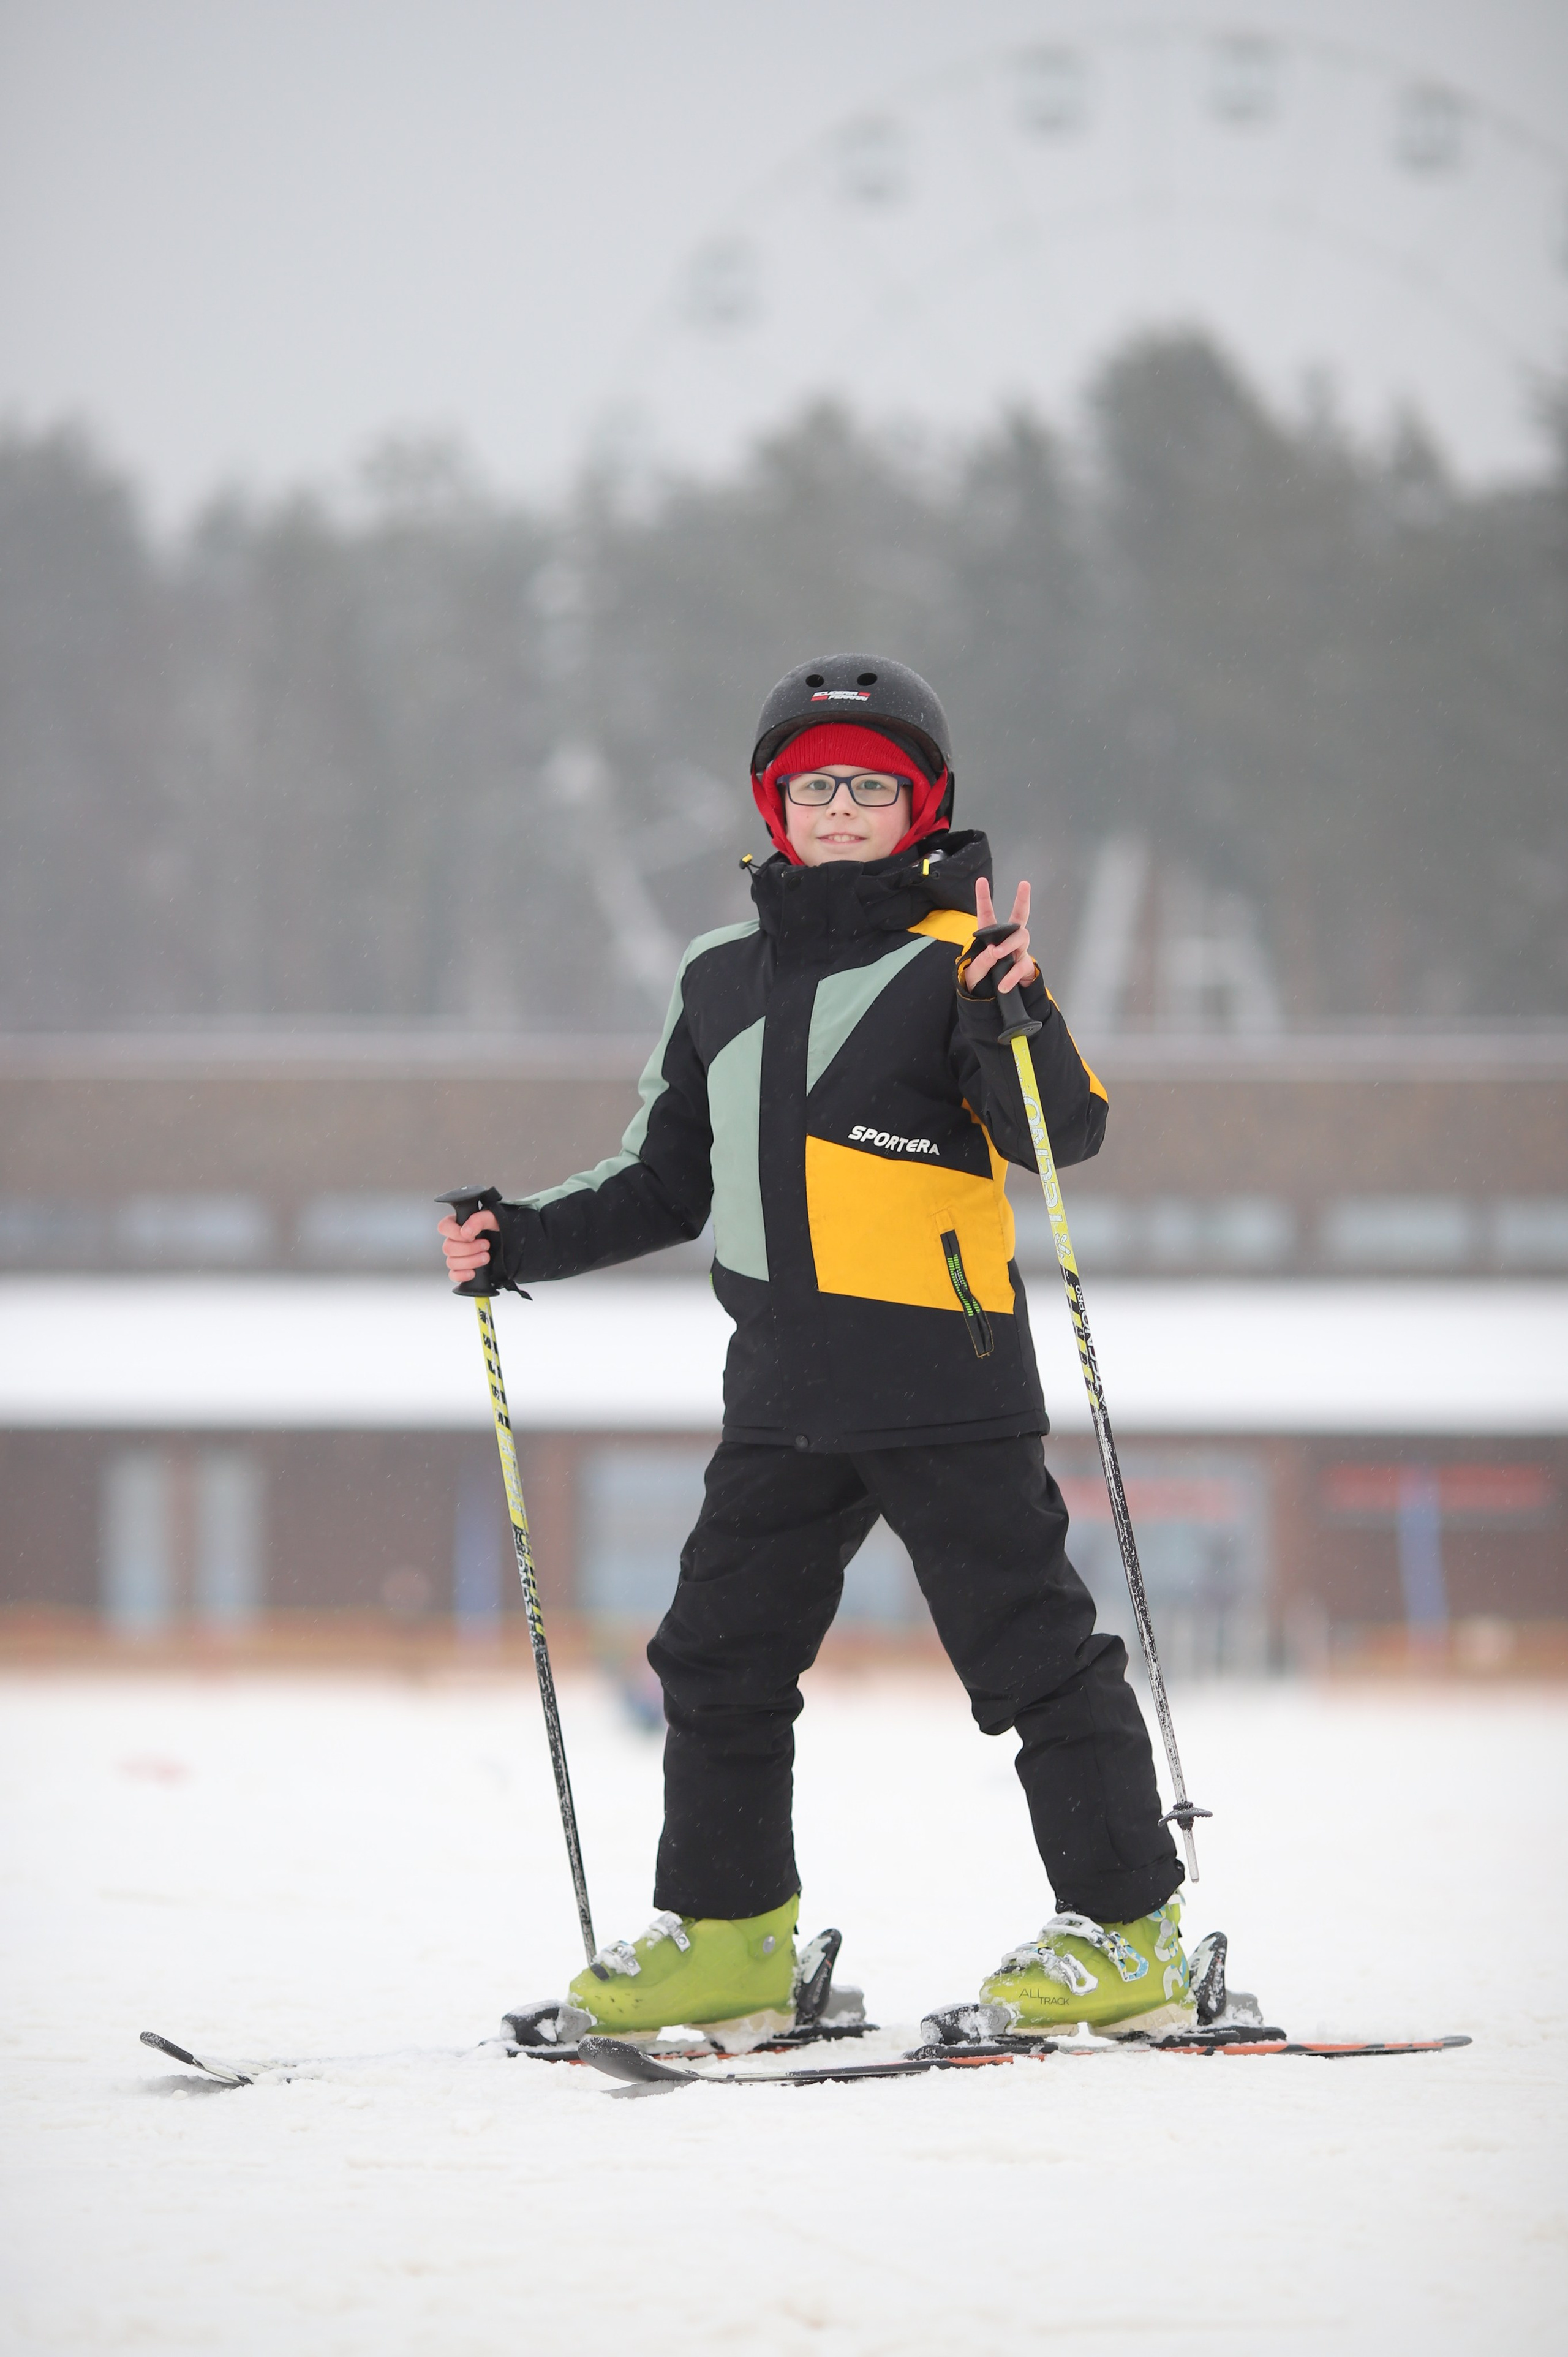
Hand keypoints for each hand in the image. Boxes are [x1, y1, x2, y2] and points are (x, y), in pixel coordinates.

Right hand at [437, 1208, 497, 1283]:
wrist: (512, 1243)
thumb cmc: (501, 1228)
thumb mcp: (494, 1218)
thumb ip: (479, 1219)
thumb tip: (465, 1231)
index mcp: (459, 1224)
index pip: (444, 1227)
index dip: (454, 1233)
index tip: (471, 1236)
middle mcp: (456, 1240)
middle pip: (448, 1248)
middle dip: (469, 1249)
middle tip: (486, 1245)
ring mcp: (458, 1256)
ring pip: (451, 1262)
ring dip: (470, 1261)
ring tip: (485, 1257)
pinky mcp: (463, 1269)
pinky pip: (454, 1275)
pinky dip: (462, 1275)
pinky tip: (474, 1272)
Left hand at [969, 877, 1034, 993]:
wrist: (992, 1000)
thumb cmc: (981, 980)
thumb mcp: (973, 973)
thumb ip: (980, 963)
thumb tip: (993, 951)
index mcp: (990, 937)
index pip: (987, 915)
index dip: (983, 897)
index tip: (981, 880)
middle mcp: (1007, 940)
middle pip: (1018, 917)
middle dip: (1022, 899)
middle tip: (1024, 884)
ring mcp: (1018, 952)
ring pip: (1021, 938)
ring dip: (1009, 945)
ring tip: (998, 955)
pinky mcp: (1024, 966)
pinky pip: (1021, 966)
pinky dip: (1012, 976)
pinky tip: (1002, 985)